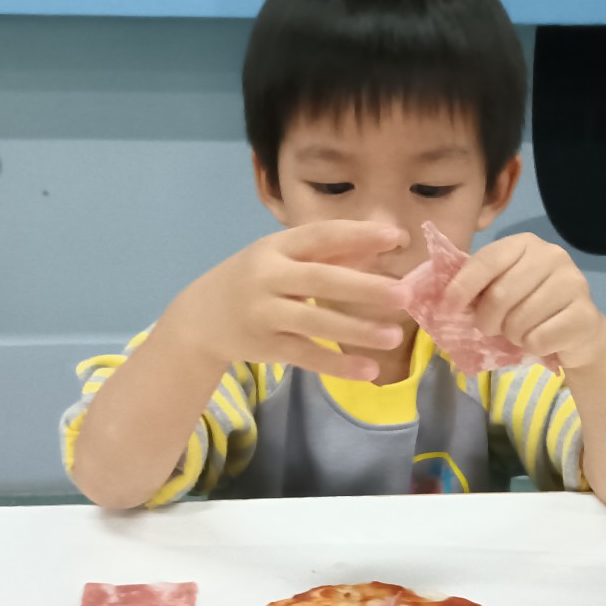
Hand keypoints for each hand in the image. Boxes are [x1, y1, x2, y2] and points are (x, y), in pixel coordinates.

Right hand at [178, 220, 410, 381]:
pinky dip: (337, 365)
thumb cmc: (255, 280)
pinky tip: (368, 370)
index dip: (358, 235)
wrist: (199, 318)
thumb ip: (328, 252)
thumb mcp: (281, 258)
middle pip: (321, 280)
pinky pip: (307, 357)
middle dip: (364, 287)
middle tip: (405, 294)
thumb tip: (383, 244)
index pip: (321, 236)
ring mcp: (265, 314)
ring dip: (357, 331)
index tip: (397, 238)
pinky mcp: (266, 347)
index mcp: (276, 247)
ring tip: (394, 336)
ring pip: (316, 323)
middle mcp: (268, 278)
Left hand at [443, 233, 605, 368]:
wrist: (579, 332)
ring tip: (521, 332)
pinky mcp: (585, 314)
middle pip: (500, 294)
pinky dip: (532, 347)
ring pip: (519, 321)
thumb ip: (477, 287)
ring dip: (512, 336)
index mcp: (526, 244)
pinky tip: (542, 340)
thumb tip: (441, 299)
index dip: (463, 285)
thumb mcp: (502, 289)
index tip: (449, 306)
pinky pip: (539, 339)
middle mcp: (553, 256)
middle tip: (490, 328)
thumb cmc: (530, 308)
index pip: (488, 260)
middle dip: (487, 320)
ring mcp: (574, 283)